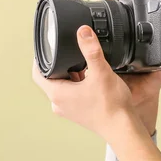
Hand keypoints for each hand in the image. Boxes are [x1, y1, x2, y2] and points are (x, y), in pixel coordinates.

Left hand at [32, 0, 160, 137]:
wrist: (123, 128)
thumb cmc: (111, 106)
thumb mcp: (101, 72)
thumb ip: (91, 50)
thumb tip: (83, 32)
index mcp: (57, 94)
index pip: (37, 73)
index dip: (38, 59)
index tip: (45, 48)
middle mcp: (59, 104)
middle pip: (51, 79)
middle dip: (58, 64)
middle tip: (67, 50)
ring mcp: (70, 110)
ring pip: (63, 86)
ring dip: (70, 74)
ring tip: (82, 63)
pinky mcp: (80, 112)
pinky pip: (73, 94)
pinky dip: (78, 84)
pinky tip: (92, 78)